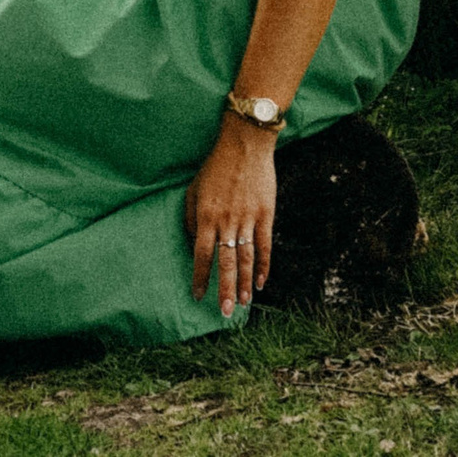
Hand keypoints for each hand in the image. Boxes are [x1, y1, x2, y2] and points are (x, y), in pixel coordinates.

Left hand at [185, 114, 276, 317]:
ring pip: (246, 258)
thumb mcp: (194, 190)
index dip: (200, 277)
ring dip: (245, 283)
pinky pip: (264, 245)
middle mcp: (227, 221)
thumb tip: (193, 245)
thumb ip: (191, 219)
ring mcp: (248, 219)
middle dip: (225, 290)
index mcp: (206, 216)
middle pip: (226, 263)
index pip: (201, 255)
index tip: (197, 295)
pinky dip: (264, 265)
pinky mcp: (265, 214)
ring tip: (244, 304)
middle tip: (226, 313)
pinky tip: (262, 282)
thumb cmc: (215, 168)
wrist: (245, 145)